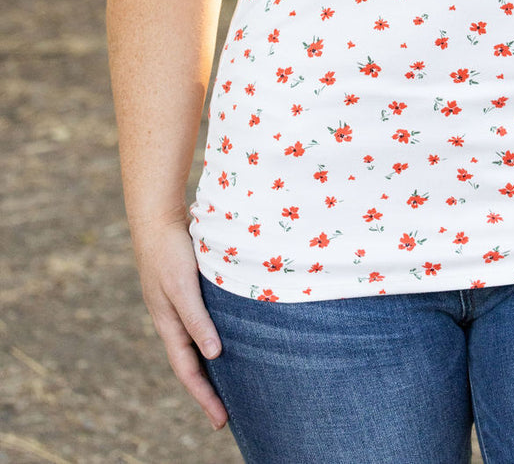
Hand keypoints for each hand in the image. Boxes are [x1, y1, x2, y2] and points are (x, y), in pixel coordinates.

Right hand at [132, 214, 227, 429]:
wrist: (157, 218)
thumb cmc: (170, 252)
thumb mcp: (183, 287)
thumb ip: (197, 320)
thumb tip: (214, 355)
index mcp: (169, 325)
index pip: (188, 371)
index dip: (204, 397)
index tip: (221, 421)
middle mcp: (172, 320)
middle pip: (190, 364)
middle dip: (207, 390)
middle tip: (226, 414)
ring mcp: (176, 306)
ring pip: (194, 345)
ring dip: (210, 366)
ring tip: (230, 383)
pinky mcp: (185, 291)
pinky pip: (199, 325)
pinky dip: (210, 339)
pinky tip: (226, 339)